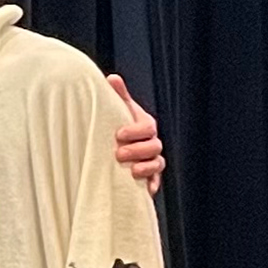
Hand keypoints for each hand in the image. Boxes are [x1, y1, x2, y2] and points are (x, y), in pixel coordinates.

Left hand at [107, 75, 163, 195]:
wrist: (109, 151)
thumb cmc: (113, 127)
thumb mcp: (115, 111)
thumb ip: (116, 97)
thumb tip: (111, 78)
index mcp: (144, 126)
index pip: (147, 127)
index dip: (135, 131)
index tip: (118, 134)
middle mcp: (151, 143)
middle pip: (154, 147)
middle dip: (138, 150)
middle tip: (119, 154)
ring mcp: (151, 161)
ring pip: (158, 164)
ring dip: (147, 168)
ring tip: (132, 171)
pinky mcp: (148, 178)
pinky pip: (155, 182)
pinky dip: (151, 186)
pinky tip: (144, 189)